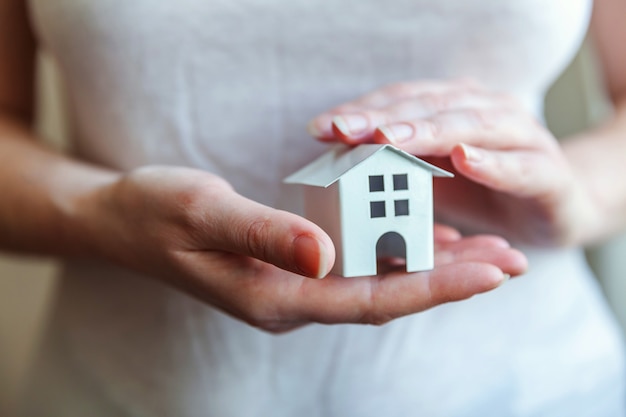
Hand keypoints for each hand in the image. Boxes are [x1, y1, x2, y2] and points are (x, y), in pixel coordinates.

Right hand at [79, 166, 525, 331]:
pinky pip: (356, 266)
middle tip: (511, 261)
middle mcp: (291, 299)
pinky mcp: (291, 268)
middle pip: (385, 295)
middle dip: (451, 280)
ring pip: (376, 282)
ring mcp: (292, 287)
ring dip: (432, 267)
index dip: (432, 286)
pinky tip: (429, 239)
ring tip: (487, 252)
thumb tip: (325, 254)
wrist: (121, 221)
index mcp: (275, 296)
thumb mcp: (204, 212)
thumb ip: (264, 233)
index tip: (489, 272)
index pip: (368, 298)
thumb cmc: (155, 213)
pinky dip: (395, 253)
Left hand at [308, 79, 595, 245]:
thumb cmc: (486, 185)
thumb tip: (337, 156)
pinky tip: (464, 160)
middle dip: (383, 118)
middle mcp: (487, 112)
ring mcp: (522, 139)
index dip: (362, 113)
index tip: (320, 129)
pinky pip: (522, 167)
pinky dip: (493, 164)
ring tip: (388, 139)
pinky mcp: (549, 175)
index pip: (402, 103)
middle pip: (430, 107)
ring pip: (472, 127)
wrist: (561, 205)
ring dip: (428, 131)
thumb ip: (397, 162)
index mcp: (456, 108)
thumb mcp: (433, 175)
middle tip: (343, 130)